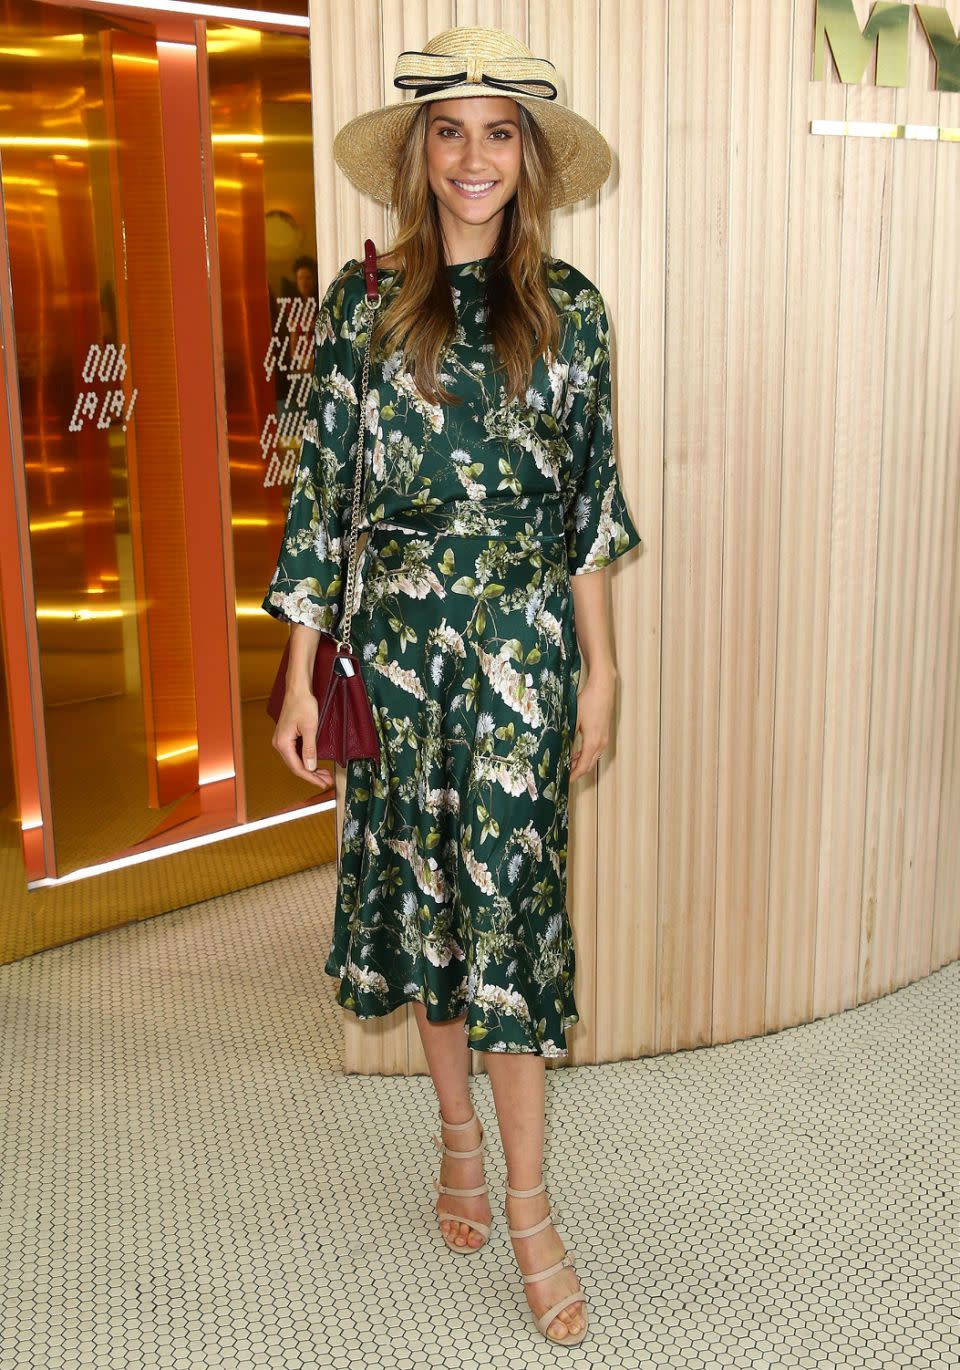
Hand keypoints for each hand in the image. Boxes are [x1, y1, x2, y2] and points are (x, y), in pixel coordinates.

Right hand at [272, 689, 333, 787]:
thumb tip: (310, 767)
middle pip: (296, 766)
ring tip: (324, 774)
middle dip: (312, 775)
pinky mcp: (287, 737)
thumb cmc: (302, 704)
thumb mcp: (310, 728)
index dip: (311, 777)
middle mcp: (280, 744)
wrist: (298, 690)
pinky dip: (307, 759)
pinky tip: (315, 763)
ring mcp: (282, 741)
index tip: (322, 783)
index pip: (297, 767)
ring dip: (310, 768)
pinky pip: (296, 753)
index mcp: (283, 743)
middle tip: (326, 780)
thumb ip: (310, 749)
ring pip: (296, 761)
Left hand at [569, 668, 616, 783]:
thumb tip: (556, 747)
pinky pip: (594, 751)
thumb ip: (566, 735)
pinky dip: (585, 756)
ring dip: (580, 764)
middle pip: (588, 765)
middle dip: (576, 772)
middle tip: (561, 776)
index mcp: (593, 742)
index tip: (563, 781)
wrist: (603, 688)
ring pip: (592, 758)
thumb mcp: (573, 719)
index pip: (583, 766)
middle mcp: (601, 743)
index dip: (573, 776)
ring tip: (565, 767)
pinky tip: (575, 754)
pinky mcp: (604, 734)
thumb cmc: (588, 701)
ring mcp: (604, 739)